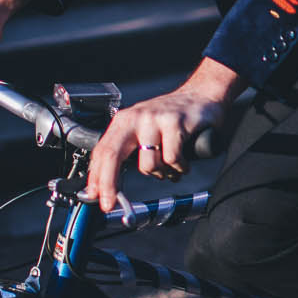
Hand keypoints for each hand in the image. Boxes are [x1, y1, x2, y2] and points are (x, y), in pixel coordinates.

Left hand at [83, 60, 239, 210]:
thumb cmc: (171, 117)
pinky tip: (184, 160)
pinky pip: (173, 159)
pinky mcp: (176, 123)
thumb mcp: (142, 130)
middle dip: (109, 184)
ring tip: (171, 166)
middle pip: (113, 155)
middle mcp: (136, 118)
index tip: (95, 197)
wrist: (202, 95)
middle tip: (109, 203)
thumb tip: (108, 184)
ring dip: (162, 174)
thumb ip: (127, 153)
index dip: (96, 177)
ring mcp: (155, 119)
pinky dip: (180, 167)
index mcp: (124, 121)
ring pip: (149, 164)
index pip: (102, 151)